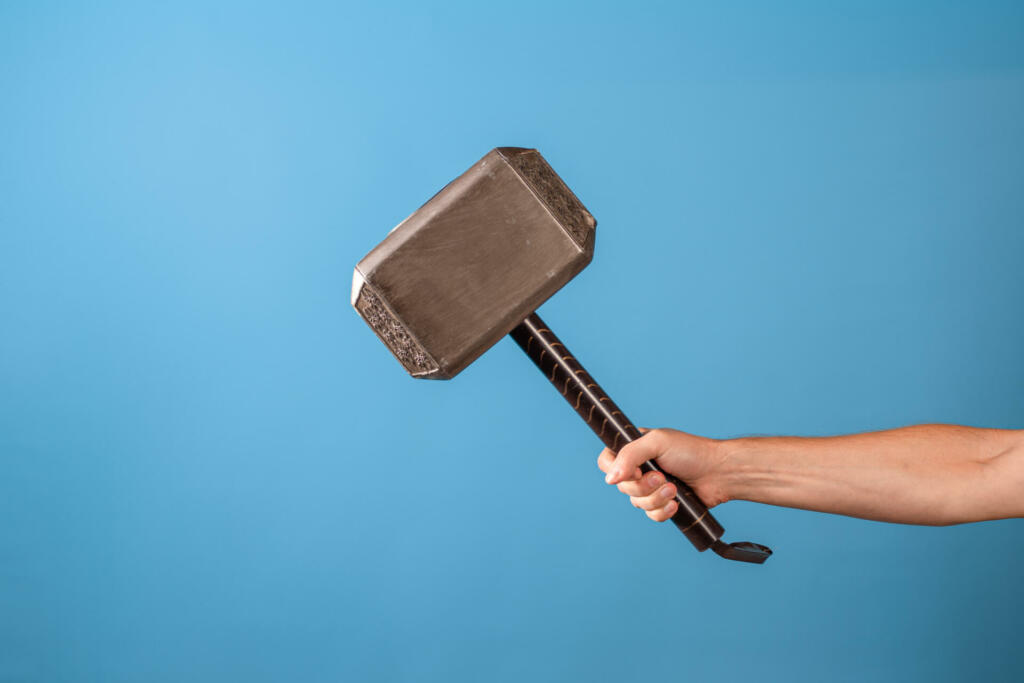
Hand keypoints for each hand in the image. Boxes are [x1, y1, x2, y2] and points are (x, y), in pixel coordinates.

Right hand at [596, 428, 729, 521]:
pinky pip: (651, 515)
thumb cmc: (691, 452)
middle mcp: (639, 468)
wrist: (720, 473)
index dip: (616, 471)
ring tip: (674, 489)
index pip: (606, 462)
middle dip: (644, 486)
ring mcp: (651, 488)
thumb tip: (610, 478)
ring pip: (637, 503)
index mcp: (634, 449)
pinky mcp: (663, 504)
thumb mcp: (657, 443)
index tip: (636, 471)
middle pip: (622, 487)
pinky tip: (677, 503)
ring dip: (656, 498)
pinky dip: (663, 511)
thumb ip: (629, 456)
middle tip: (662, 477)